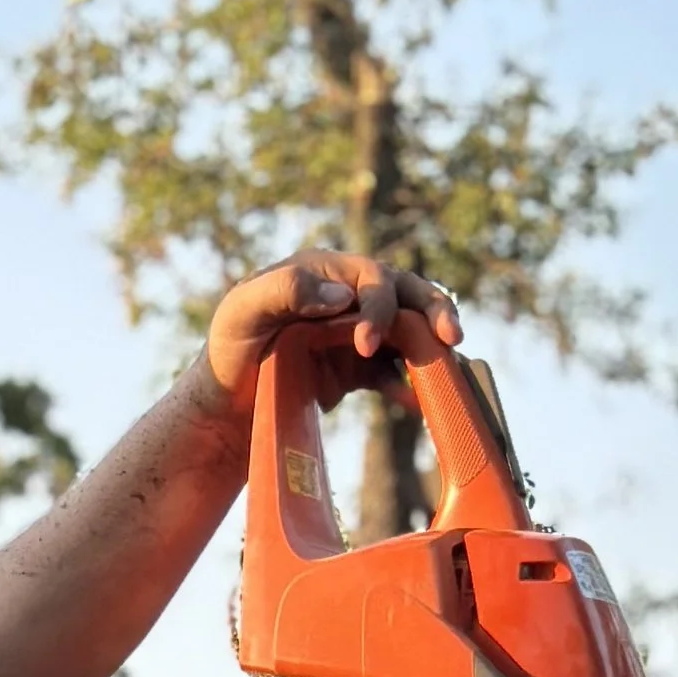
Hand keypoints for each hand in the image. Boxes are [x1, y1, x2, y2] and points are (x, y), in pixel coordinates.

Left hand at [199, 251, 462, 412]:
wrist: (226, 400)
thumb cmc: (229, 347)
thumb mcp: (242, 312)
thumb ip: (285, 290)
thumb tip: (340, 293)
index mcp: (326, 271)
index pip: (371, 278)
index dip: (378, 307)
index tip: (365, 345)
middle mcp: (348, 294)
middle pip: (406, 293)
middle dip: (433, 311)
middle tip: (451, 338)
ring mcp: (356, 331)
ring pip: (407, 329)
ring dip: (430, 347)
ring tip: (448, 370)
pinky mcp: (358, 368)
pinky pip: (393, 372)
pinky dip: (408, 386)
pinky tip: (417, 404)